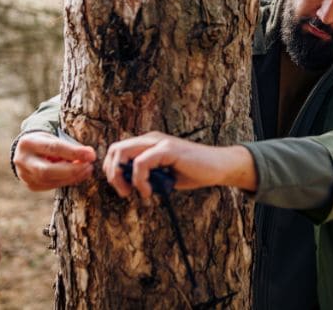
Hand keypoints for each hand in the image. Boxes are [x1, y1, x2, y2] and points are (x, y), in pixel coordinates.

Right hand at [13, 132, 95, 190]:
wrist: (28, 152)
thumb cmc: (46, 142)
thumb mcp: (54, 138)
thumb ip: (69, 147)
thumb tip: (89, 156)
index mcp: (28, 143)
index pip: (53, 148)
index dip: (74, 152)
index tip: (91, 155)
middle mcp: (23, 160)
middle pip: (47, 170)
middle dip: (72, 170)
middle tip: (89, 166)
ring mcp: (24, 175)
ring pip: (49, 180)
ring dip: (72, 177)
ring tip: (87, 170)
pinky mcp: (31, 185)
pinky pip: (51, 186)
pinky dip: (67, 181)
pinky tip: (77, 176)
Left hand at [103, 131, 256, 198]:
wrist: (219, 166)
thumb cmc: (194, 172)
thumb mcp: (163, 176)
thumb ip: (146, 176)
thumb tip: (127, 186)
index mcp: (149, 143)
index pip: (118, 151)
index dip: (113, 171)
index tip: (123, 190)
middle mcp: (151, 138)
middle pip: (115, 149)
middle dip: (113, 174)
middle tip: (124, 193)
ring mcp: (159, 141)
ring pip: (123, 152)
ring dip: (122, 177)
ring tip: (134, 193)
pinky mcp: (167, 148)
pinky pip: (141, 163)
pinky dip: (139, 180)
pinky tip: (148, 192)